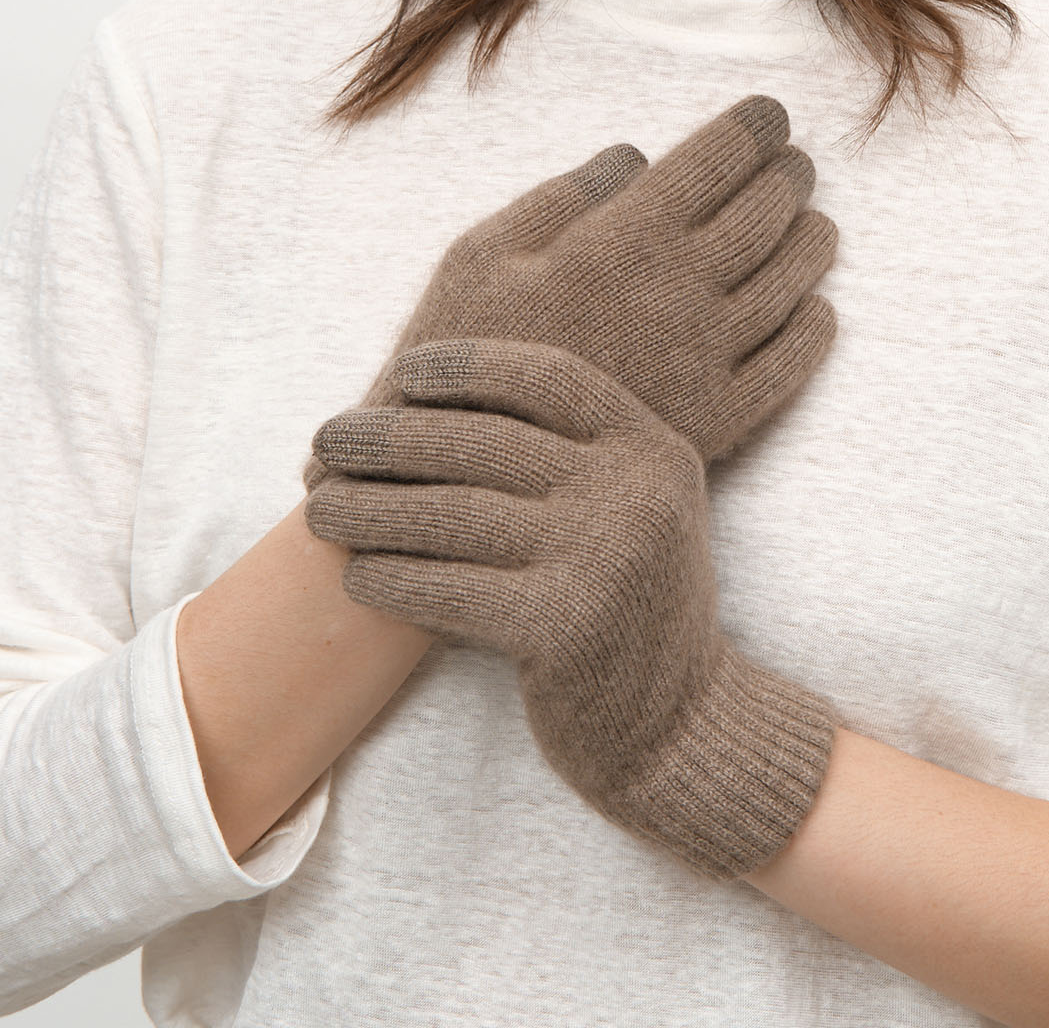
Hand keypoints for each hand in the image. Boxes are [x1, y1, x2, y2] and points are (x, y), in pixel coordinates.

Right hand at [304, 94, 837, 489]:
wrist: (463, 478)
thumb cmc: (460, 353)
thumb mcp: (480, 253)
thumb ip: (563, 195)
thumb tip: (636, 155)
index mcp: (623, 236)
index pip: (718, 157)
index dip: (754, 127)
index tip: (769, 116)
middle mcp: (679, 289)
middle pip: (767, 211)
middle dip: (789, 175)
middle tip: (794, 164)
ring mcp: (707, 357)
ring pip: (793, 280)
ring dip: (814, 241)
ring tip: (817, 225)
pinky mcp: (720, 421)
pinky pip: (790, 364)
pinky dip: (814, 328)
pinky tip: (816, 309)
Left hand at [304, 338, 838, 879]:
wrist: (680, 730)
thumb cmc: (627, 609)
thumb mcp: (633, 511)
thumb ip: (568, 457)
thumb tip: (433, 403)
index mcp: (652, 448)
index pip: (547, 377)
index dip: (468, 366)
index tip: (401, 375)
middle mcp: (634, 491)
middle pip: (483, 441)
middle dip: (389, 437)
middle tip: (325, 443)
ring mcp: (602, 556)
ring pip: (452, 513)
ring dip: (368, 507)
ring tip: (318, 508)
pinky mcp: (563, 626)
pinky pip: (448, 588)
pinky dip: (391, 578)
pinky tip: (356, 576)